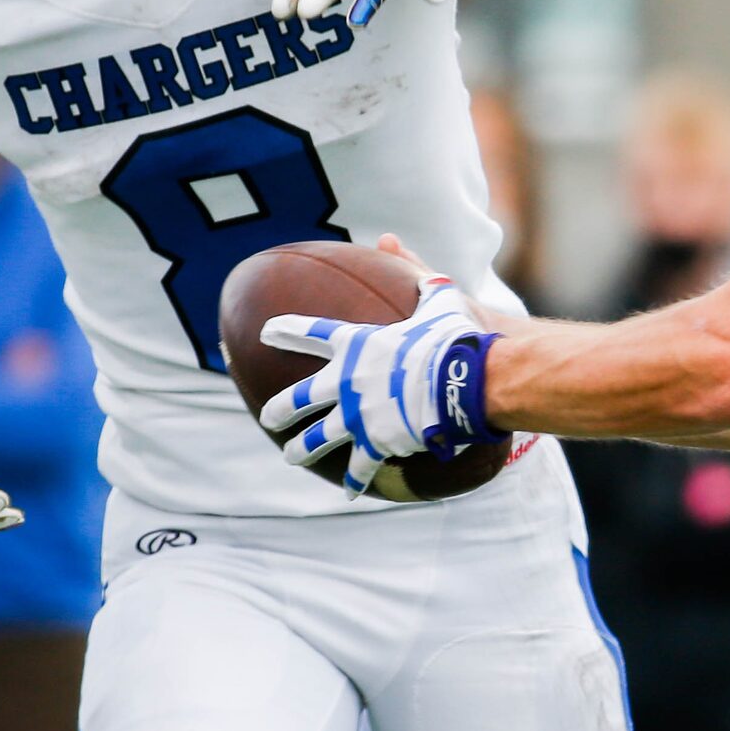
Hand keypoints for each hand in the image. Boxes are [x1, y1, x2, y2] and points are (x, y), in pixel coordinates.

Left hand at [257, 266, 497, 495]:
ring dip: (301, 449)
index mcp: (356, 344)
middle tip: (269, 416)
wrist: (463, 380)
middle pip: (301, 397)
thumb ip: (413, 271)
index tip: (266, 331)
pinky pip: (360, 466)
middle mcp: (346, 382)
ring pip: (318, 437)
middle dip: (281, 408)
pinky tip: (345, 491)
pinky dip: (353, 479)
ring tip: (289, 456)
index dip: (285, 331)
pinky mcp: (376, 442)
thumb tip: (392, 239)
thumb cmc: (452, 336)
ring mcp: (357, 415)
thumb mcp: (436, 298)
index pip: (310, 333)